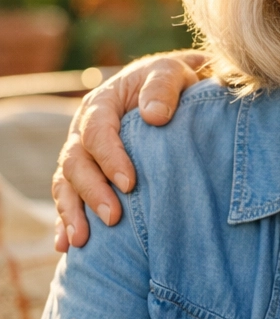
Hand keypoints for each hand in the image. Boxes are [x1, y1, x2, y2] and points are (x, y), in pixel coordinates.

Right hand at [52, 51, 208, 249]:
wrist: (175, 88)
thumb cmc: (175, 81)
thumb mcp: (172, 73)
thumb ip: (163, 87)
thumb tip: (154, 116)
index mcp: (102, 103)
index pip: (97, 132)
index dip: (109, 158)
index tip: (130, 183)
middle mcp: (84, 129)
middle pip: (75, 162)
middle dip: (91, 192)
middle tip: (113, 217)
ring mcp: (83, 152)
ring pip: (66, 183)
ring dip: (72, 212)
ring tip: (83, 240)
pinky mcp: (89, 172)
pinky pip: (69, 196)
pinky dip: (65, 220)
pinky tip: (67, 245)